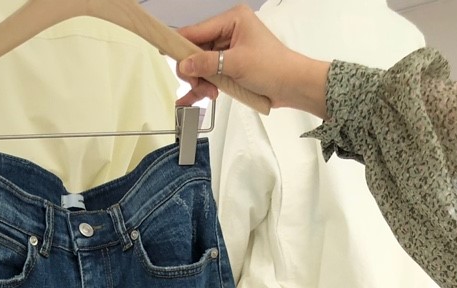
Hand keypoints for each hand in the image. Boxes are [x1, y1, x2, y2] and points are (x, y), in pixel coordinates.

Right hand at [176, 4, 329, 117]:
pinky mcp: (230, 66)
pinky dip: (202, 86)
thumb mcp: (236, 64)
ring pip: (201, 66)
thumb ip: (207, 63)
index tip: (164, 54)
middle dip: (194, 71)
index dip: (180, 44)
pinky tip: (192, 98)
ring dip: (200, 82)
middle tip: (199, 86)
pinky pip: (209, 75)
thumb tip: (184, 64)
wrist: (292, 85)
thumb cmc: (273, 67)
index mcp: (232, 20)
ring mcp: (228, 50)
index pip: (197, 31)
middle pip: (196, 50)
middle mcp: (229, 31)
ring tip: (210, 94)